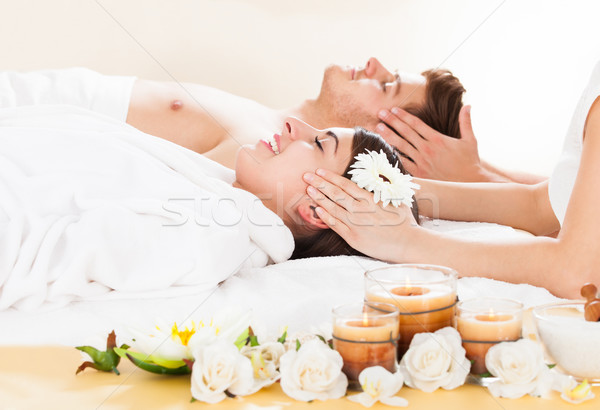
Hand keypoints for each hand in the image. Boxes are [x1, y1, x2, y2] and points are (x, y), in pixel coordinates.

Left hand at [302, 168, 417, 261]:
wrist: (408, 243)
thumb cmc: (404, 222)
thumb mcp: (395, 199)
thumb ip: (383, 189)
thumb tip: (378, 177)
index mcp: (370, 199)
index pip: (345, 185)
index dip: (330, 177)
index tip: (319, 171)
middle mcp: (360, 209)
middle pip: (335, 193)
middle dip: (319, 183)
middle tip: (306, 176)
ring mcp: (355, 223)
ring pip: (333, 208)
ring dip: (319, 198)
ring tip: (308, 189)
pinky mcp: (353, 237)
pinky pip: (335, 225)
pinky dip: (326, 217)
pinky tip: (318, 210)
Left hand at [375, 105, 485, 181]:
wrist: (469, 183)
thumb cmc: (470, 162)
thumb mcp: (470, 140)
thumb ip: (466, 122)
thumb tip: (468, 105)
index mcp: (437, 139)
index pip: (416, 124)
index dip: (404, 116)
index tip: (393, 109)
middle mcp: (427, 149)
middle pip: (406, 132)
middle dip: (392, 121)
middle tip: (380, 113)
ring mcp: (422, 161)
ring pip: (401, 146)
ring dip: (389, 135)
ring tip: (378, 128)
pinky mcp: (420, 173)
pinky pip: (403, 163)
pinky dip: (393, 156)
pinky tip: (384, 149)